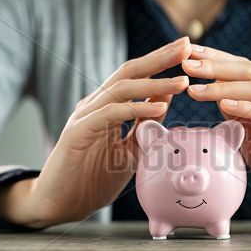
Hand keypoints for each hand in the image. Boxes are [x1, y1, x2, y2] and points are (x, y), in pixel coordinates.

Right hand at [0, 37, 191, 227]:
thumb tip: (166, 97)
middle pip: (129, 73)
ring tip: (181, 81)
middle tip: (186, 46)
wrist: (62, 204)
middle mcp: (96, 105)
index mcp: (108, 107)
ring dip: (154, 84)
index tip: (188, 53)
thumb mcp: (130, 148)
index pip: (137, 77)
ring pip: (121, 89)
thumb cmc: (94, 178)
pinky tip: (159, 109)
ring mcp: (85, 116)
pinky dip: (135, 110)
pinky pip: (110, 115)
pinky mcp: (78, 132)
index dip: (161, 63)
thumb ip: (144, 123)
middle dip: (159, 59)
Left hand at [182, 45, 250, 225]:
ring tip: (197, 88)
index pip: (242, 74)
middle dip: (215, 66)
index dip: (215, 63)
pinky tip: (225, 106)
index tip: (187, 58)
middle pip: (249, 72)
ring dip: (224, 86)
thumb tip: (221, 105)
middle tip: (186, 62)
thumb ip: (242, 126)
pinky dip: (248, 108)